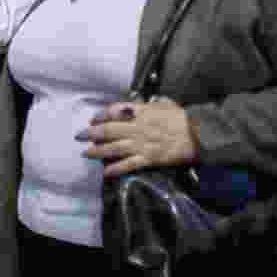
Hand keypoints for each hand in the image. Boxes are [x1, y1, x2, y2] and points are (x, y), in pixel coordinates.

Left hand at [75, 97, 198, 177]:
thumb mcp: (164, 104)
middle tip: (78, 135)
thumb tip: (137, 105)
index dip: (101, 115)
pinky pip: (128, 164)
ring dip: (98, 151)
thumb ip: (147, 105)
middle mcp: (137, 127)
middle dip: (91, 133)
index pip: (114, 111)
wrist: (198, 134)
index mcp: (141, 112)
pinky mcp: (149, 158)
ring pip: (114, 148)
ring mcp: (142, 144)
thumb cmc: (182, 118)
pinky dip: (116, 168)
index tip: (93, 118)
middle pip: (109, 130)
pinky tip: (105, 172)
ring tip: (85, 153)